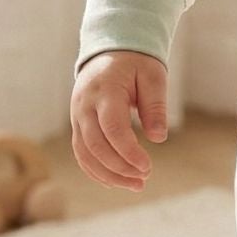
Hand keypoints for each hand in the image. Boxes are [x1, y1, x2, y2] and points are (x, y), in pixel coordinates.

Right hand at [70, 49, 168, 191]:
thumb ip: (155, 106)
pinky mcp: (78, 124)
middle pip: (95, 145)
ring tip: (135, 185)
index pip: (112, 128)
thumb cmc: (136, 63)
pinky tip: (115, 182)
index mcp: (105, 91)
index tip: (147, 167)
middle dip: (119, 167)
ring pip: (85, 153)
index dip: (128, 152)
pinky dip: (95, 170)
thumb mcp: (153, 76)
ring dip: (108, 174)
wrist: (110, 50)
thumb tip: (158, 138)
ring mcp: (77, 115)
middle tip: (144, 179)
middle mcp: (85, 105)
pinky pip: (81, 152)